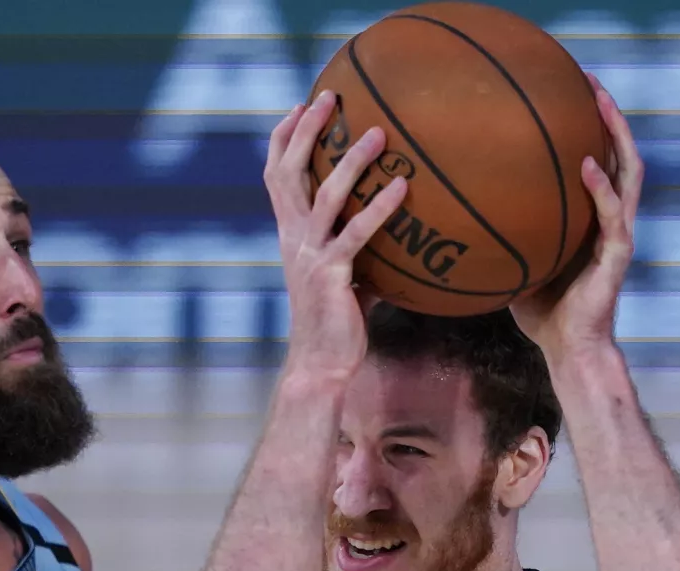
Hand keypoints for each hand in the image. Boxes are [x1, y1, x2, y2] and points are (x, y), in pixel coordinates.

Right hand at [264, 90, 407, 381]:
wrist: (320, 365)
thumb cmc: (335, 325)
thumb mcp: (344, 280)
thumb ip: (360, 256)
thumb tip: (397, 246)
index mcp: (290, 236)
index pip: (276, 177)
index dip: (283, 140)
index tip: (297, 107)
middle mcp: (293, 239)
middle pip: (290, 173)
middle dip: (307, 131)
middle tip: (330, 95)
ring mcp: (310, 255)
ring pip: (325, 196)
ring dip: (351, 161)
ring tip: (378, 132)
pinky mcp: (332, 275)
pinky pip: (357, 234)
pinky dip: (380, 208)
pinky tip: (403, 187)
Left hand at [509, 74, 642, 361]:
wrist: (568, 350)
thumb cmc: (541, 312)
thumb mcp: (515, 263)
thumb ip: (500, 236)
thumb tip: (453, 216)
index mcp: (590, 219)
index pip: (597, 161)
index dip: (587, 128)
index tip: (567, 93)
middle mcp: (610, 220)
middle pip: (618, 154)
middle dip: (608, 115)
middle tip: (589, 79)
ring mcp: (618, 235)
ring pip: (628, 173)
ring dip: (616, 135)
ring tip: (600, 103)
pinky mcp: (618, 255)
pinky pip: (612, 214)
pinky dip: (601, 188)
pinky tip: (586, 165)